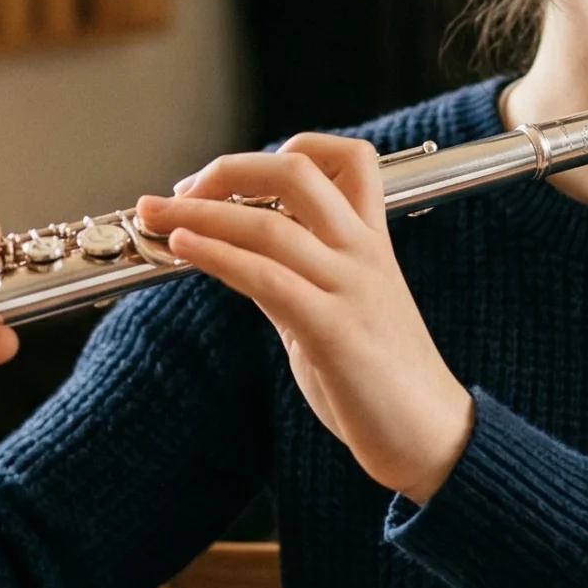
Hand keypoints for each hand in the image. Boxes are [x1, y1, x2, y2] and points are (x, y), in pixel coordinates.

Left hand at [135, 135, 472, 502]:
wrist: (433, 439)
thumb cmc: (384, 382)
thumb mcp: (336, 314)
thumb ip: (293, 279)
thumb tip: (236, 258)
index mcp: (372, 243)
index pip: (346, 158)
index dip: (289, 148)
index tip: (234, 176)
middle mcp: (363, 254)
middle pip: (295, 172)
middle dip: (226, 170)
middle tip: (179, 190)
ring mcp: (350, 289)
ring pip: (268, 223)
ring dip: (197, 212)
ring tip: (154, 215)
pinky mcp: (334, 331)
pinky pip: (267, 278)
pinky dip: (216, 255)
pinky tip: (183, 249)